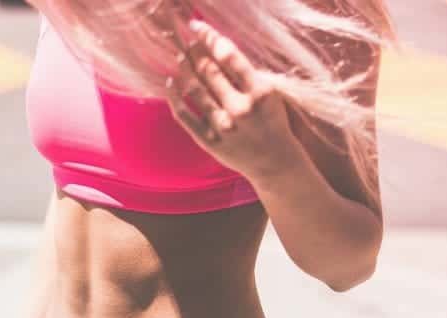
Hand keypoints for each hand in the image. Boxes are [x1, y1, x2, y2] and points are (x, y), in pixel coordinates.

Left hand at [163, 18, 305, 178]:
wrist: (275, 162)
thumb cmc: (273, 122)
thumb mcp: (271, 93)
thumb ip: (247, 73)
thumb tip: (216, 47)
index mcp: (261, 92)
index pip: (229, 56)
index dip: (210, 38)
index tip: (198, 27)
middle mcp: (241, 109)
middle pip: (209, 70)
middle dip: (195, 51)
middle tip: (188, 42)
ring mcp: (223, 127)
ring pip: (194, 89)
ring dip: (184, 69)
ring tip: (181, 58)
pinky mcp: (209, 141)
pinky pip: (184, 115)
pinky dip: (174, 97)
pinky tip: (171, 83)